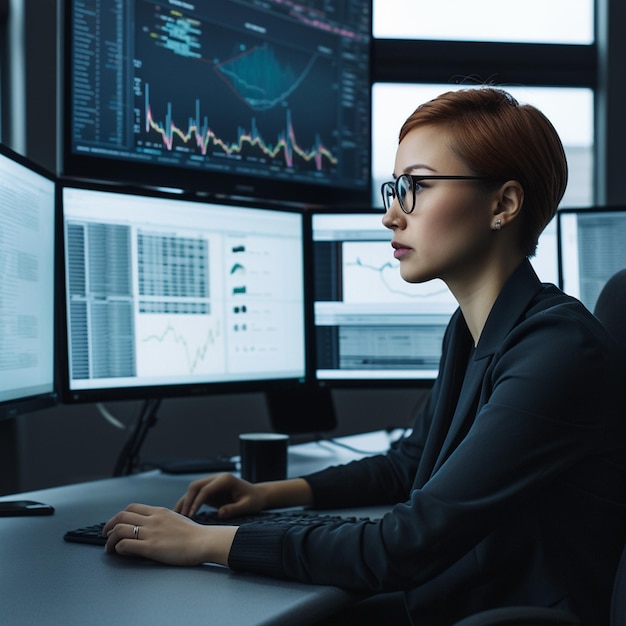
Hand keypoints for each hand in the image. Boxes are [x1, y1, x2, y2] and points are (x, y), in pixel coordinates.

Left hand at [103, 503, 235, 565]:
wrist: (204, 541)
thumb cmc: (195, 534)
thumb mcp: (177, 519)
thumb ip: (163, 519)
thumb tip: (154, 525)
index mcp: (159, 511)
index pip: (132, 508)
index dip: (120, 516)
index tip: (116, 524)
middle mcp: (153, 519)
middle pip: (122, 516)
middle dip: (109, 525)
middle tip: (106, 534)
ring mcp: (151, 532)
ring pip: (120, 529)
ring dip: (110, 539)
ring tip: (108, 547)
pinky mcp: (151, 547)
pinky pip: (126, 545)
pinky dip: (117, 548)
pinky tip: (119, 552)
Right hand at [174, 473, 265, 518]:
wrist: (257, 495)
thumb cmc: (254, 500)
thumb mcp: (248, 506)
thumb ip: (234, 509)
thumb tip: (220, 513)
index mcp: (225, 479)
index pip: (205, 489)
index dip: (197, 502)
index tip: (190, 515)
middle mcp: (217, 478)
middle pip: (195, 486)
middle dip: (187, 501)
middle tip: (181, 517)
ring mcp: (212, 483)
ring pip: (192, 490)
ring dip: (184, 502)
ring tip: (175, 517)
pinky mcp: (210, 491)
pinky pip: (195, 496)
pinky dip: (188, 504)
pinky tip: (181, 515)